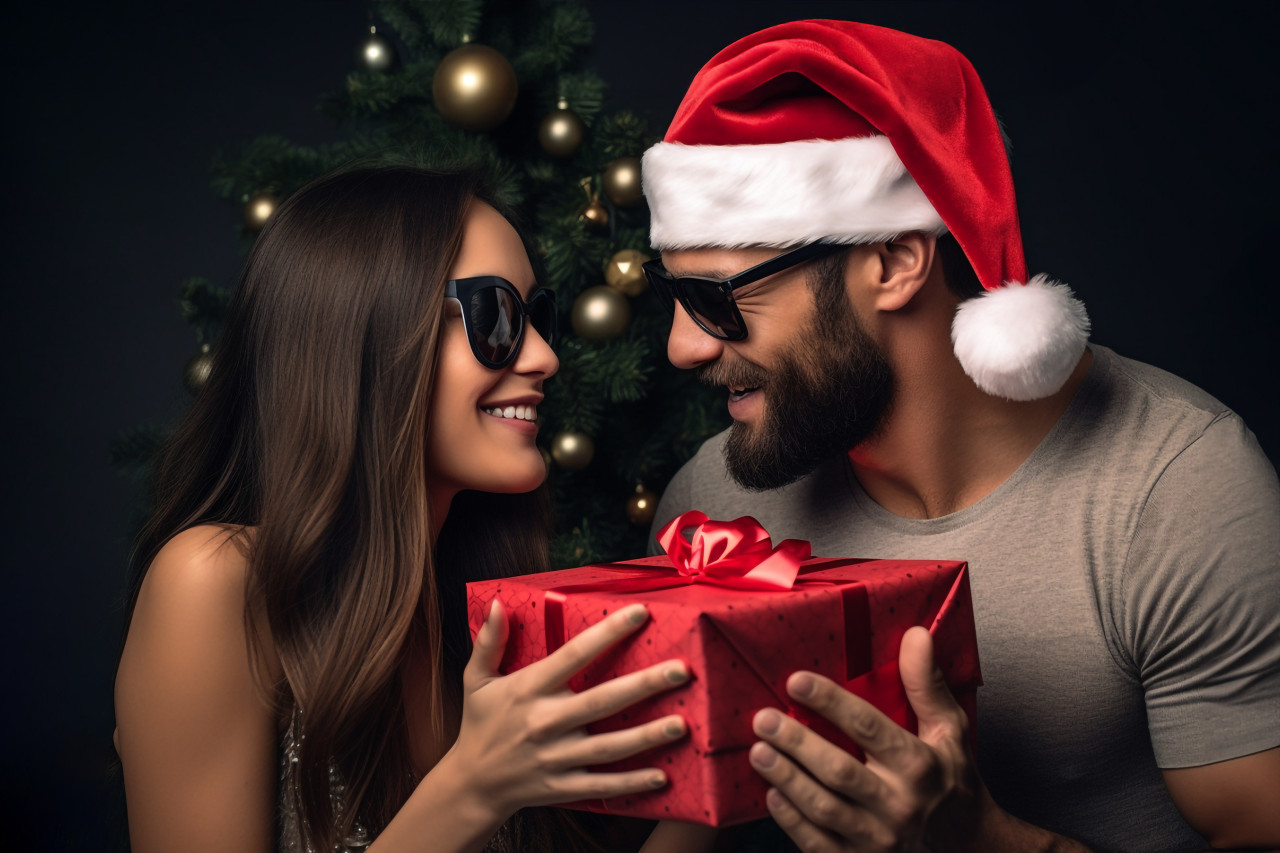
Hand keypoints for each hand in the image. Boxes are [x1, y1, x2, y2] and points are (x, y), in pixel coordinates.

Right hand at [444, 599, 689, 823]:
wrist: (472, 783)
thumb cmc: (481, 724)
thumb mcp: (476, 679)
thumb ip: (489, 642)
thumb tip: (497, 603)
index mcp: (528, 689)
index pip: (573, 655)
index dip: (607, 633)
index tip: (640, 613)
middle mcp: (545, 722)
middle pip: (602, 700)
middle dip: (644, 685)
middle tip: (681, 670)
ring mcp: (556, 757)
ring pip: (609, 746)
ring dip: (647, 736)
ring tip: (682, 724)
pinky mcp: (563, 785)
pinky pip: (602, 784)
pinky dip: (631, 782)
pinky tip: (662, 775)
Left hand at [748, 627, 987, 851]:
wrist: (972, 850)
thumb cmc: (955, 784)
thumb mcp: (951, 731)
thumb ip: (927, 684)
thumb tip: (915, 635)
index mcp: (919, 765)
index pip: (868, 727)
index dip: (830, 702)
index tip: (797, 681)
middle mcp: (899, 804)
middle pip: (838, 770)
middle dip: (797, 743)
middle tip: (764, 719)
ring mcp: (879, 838)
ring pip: (824, 808)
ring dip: (787, 779)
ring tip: (758, 751)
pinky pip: (820, 844)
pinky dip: (793, 821)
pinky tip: (773, 795)